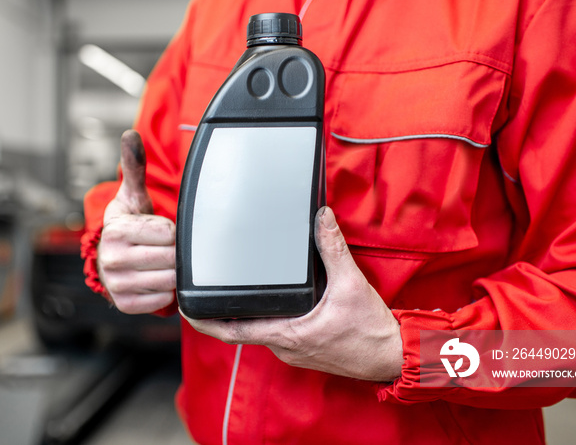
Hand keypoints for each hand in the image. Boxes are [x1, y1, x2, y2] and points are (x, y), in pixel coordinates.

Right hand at [98, 130, 175, 313]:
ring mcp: (118, 285)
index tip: (163, 230)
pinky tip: (157, 277)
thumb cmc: (129, 226)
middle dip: (175, 251)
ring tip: (162, 261)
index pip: (167, 232)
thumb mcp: (131, 197)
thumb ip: (135, 168)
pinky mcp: (126, 304)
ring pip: (170, 279)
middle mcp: (113, 259)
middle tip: (167, 247)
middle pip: (171, 257)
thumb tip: (131, 135)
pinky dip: (167, 290)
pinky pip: (164, 300)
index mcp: (116, 230)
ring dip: (173, 271)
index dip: (172, 230)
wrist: (110, 257)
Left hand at [182, 207, 403, 381]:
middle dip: (221, 312)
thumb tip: (321, 218)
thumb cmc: (370, 331)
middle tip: (202, 291)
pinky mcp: (303, 349)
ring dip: (243, 315)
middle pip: (241, 329)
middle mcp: (284, 347)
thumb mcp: (351, 284)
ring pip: (258, 331)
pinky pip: (275, 333)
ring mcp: (292, 351)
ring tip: (231, 291)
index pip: (233, 331)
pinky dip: (263, 318)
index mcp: (287, 334)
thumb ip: (333, 248)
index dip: (205, 322)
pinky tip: (267, 302)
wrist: (391, 357)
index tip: (184, 309)